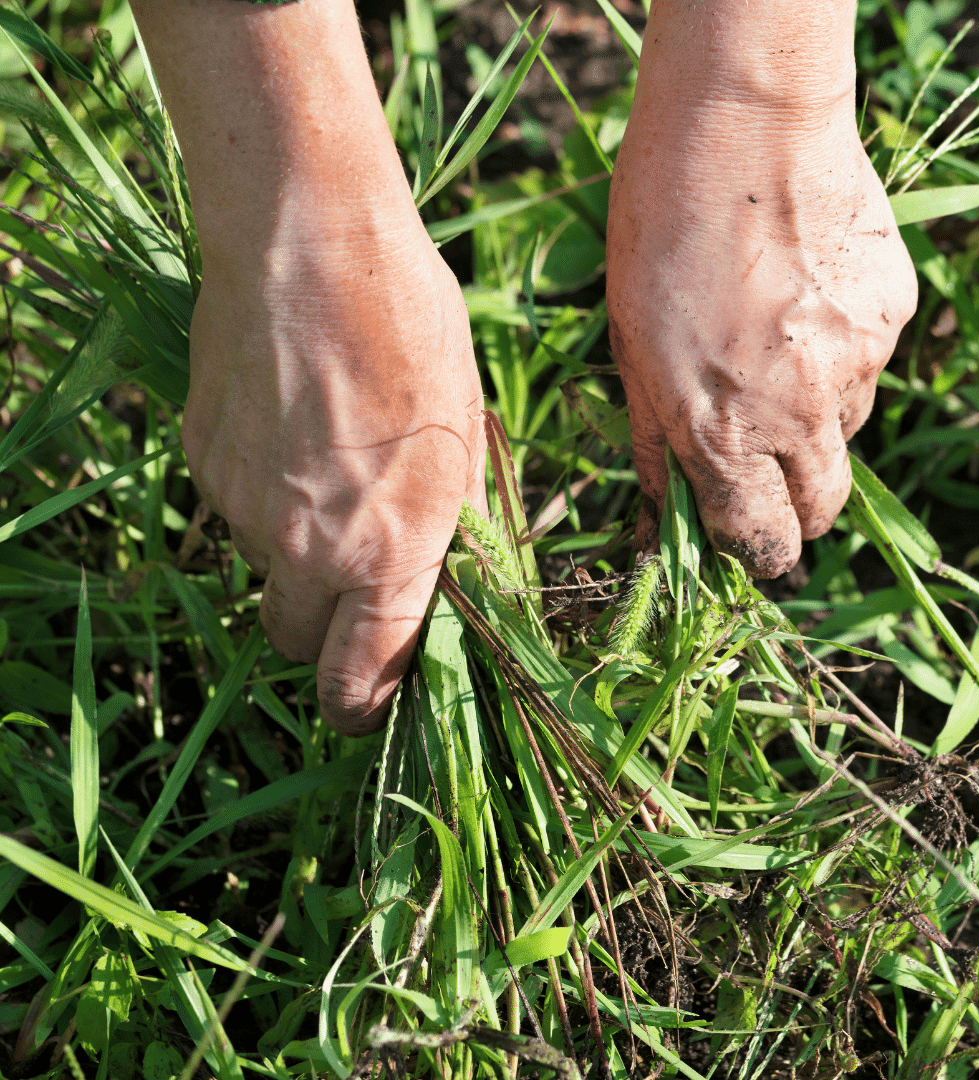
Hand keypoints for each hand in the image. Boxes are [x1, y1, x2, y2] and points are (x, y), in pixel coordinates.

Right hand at [131, 0, 485, 732]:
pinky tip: (290, 434)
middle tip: (353, 591)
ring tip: (329, 473)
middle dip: (324, 637)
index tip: (371, 705)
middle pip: (295, 643)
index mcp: (388, 552)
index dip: (365, 708)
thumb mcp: (465, 440)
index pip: (359, 680)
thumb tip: (440, 586)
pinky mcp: (202, 462)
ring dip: (293, 556)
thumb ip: (446, 531)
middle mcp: (305, 548)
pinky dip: (262, 499)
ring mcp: (241, 507)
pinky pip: (233, 512)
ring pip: (263, 571)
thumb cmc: (413, 333)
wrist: (310, 243)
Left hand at [606, 1, 917, 577]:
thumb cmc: (657, 234)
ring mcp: (857, 365)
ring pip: (845, 432)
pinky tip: (802, 298)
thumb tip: (662, 514)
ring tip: (771, 346)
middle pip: (822, 509)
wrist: (741, 125)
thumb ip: (655, 443)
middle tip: (763, 463)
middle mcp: (800, 416)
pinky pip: (868, 363)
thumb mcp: (629, 349)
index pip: (761, 542)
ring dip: (812, 419)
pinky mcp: (893, 316)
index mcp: (723, 435)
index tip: (746, 537)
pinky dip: (838, 353)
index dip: (754, 551)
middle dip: (794, 506)